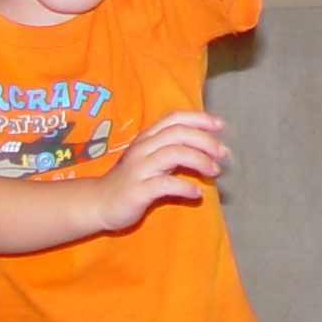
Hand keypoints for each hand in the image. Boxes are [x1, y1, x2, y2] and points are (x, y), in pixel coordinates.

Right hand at [92, 110, 228, 233]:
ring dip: (199, 160)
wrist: (98, 203)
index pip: (174, 118)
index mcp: (147, 138)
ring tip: (214, 171)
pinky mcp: (137, 190)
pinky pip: (165, 185)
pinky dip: (186, 187)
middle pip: (178, 133)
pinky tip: (197, 193)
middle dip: (205, 140)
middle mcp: (143, 148)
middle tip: (223, 153)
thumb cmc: (131, 180)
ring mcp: (139, 168)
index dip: (199, 118)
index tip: (220, 125)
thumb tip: (206, 150)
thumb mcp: (151, 160)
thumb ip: (173, 151)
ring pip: (174, 153)